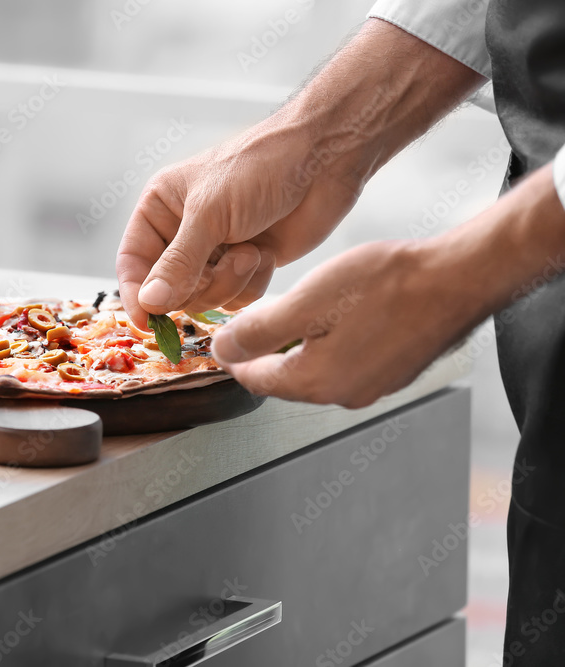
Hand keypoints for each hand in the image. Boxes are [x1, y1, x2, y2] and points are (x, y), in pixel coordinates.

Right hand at [116, 123, 361, 329]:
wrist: (323, 160)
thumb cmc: (260, 167)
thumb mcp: (210, 215)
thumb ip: (177, 264)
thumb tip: (149, 303)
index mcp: (161, 208)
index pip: (132, 262)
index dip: (137, 294)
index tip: (149, 322)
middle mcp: (184, 232)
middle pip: (169, 290)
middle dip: (199, 284)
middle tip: (221, 263)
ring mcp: (217, 251)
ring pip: (204, 298)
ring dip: (229, 282)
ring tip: (251, 251)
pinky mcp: (248, 264)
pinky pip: (236, 298)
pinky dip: (253, 282)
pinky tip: (265, 253)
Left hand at [210, 240, 480, 407]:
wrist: (458, 279)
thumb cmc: (388, 286)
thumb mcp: (307, 302)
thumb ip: (259, 330)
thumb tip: (224, 348)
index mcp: (316, 381)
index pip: (255, 379)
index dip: (232, 358)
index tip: (221, 342)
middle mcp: (344, 393)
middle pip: (285, 378)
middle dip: (263, 352)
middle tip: (250, 324)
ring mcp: (373, 385)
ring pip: (316, 369)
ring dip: (296, 346)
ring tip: (289, 314)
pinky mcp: (394, 369)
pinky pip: (346, 361)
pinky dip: (328, 343)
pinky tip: (333, 316)